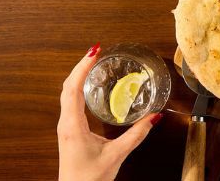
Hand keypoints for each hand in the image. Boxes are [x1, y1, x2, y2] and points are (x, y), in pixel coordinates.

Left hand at [57, 43, 161, 180]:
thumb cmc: (88, 178)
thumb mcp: (116, 155)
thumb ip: (136, 135)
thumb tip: (153, 117)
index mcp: (72, 126)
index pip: (73, 88)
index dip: (82, 68)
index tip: (94, 52)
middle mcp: (66, 123)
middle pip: (67, 86)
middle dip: (80, 66)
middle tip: (96, 52)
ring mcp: (66, 127)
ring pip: (67, 94)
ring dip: (78, 76)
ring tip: (93, 63)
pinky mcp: (69, 131)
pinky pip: (71, 102)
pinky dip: (78, 88)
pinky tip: (90, 86)